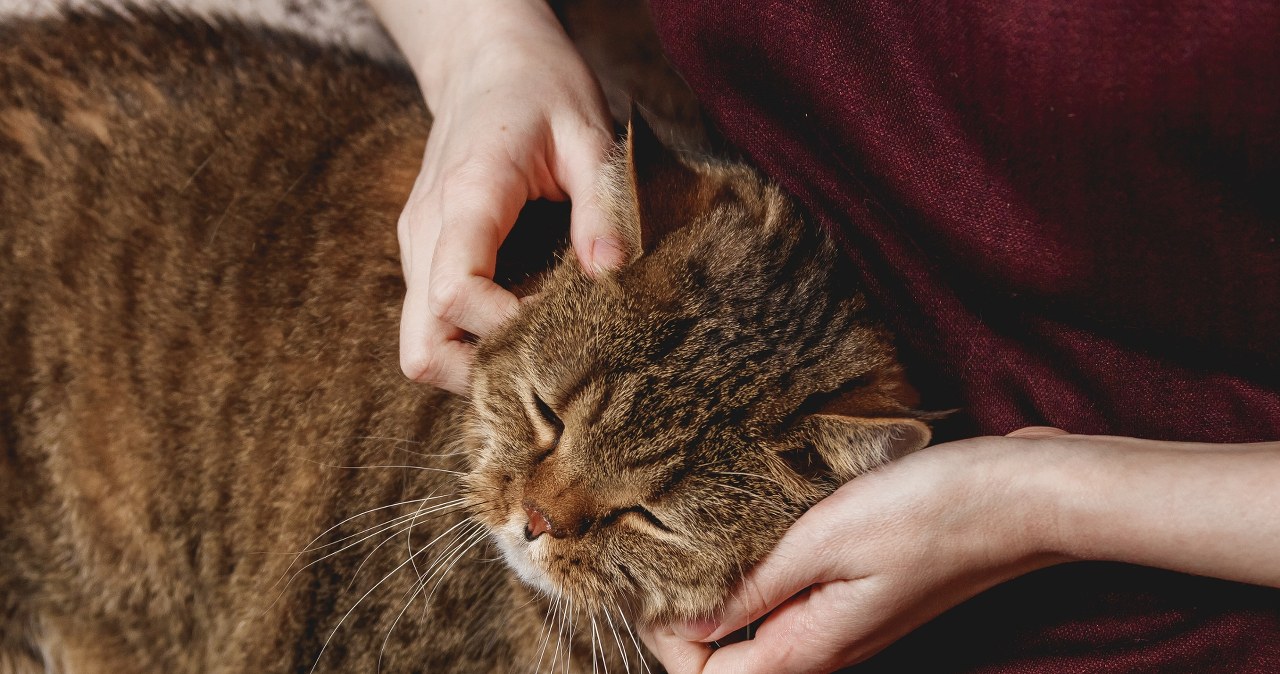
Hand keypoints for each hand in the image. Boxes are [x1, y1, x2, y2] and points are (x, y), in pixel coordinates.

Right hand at [373, 0, 623, 392]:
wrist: (484, 55)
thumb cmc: (539, 87)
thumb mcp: (588, 134)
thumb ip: (602, 205)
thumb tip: (614, 275)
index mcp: (466, 198)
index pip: (456, 297)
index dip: (509, 328)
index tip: (563, 318)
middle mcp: (426, 232)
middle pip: (422, 347)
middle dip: (483, 373)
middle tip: (546, 358)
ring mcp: (417, 246)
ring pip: (420, 345)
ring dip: (475, 363)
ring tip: (538, 347)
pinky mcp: (424, 253)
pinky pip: (430, 322)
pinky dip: (471, 342)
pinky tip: (523, 324)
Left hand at [643, 427, 1279, 672]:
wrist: (1022, 493)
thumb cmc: (932, 510)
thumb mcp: (827, 539)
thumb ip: (755, 587)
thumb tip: (686, 623)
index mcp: (811, 647)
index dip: (665, 634)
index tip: (648, 575)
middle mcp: (824, 647)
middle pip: (726, 661)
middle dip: (681, 617)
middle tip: (658, 550)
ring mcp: (842, 621)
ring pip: (754, 629)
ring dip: (717, 592)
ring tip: (691, 534)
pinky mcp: (857, 591)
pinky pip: (786, 600)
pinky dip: (754, 574)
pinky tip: (747, 528)